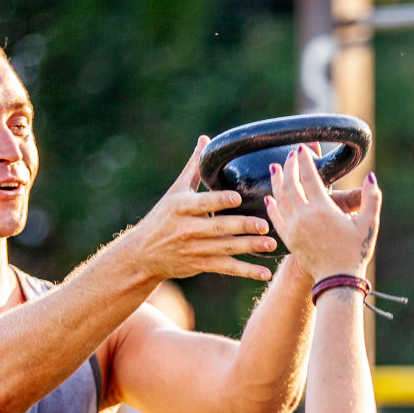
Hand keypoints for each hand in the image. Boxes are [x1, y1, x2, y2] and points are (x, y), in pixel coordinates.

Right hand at [124, 137, 280, 282]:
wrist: (143, 254)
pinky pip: (226, 269)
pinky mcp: (201, 265)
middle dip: (242, 227)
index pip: (203, 203)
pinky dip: (245, 271)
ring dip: (249, 248)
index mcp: (182, 207)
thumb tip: (205, 140)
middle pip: (218, 227)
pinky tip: (264, 273)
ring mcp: (195, 249)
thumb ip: (193, 167)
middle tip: (264, 224)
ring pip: (226, 249)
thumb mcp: (175, 191)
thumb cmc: (163, 217)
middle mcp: (188, 229)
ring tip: (270, 244)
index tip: (238, 198)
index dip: (219, 201)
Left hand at [264, 145, 381, 280]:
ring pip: (279, 198)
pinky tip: (269, 198)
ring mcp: (293, 228)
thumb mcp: (369, 223)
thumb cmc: (355, 252)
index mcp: (323, 209)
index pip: (309, 176)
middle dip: (289, 166)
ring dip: (276, 181)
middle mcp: (304, 216)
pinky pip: (275, 218)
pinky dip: (271, 206)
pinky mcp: (288, 239)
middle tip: (290, 156)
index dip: (304, 160)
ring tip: (275, 168)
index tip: (302, 148)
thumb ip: (371, 198)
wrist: (337, 280)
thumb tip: (371, 178)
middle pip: (290, 183)